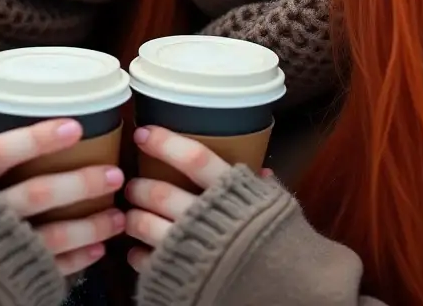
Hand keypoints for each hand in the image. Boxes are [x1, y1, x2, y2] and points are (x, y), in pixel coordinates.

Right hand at [0, 116, 125, 275]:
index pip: (1, 152)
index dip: (37, 139)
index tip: (74, 127)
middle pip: (35, 194)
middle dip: (79, 183)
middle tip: (115, 174)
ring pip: (50, 236)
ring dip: (90, 225)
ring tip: (118, 216)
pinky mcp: (10, 279)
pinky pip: (50, 269)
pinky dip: (77, 259)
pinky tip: (98, 247)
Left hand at [123, 126, 274, 271]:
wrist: (293, 294)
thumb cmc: (286, 249)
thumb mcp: (279, 213)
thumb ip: (264, 192)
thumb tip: (262, 173)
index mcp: (233, 195)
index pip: (194, 159)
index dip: (165, 143)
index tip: (143, 133)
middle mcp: (206, 220)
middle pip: (161, 194)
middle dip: (140, 187)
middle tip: (132, 185)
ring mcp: (190, 252)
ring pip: (145, 225)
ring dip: (133, 218)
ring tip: (130, 217)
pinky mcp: (179, 281)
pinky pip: (147, 263)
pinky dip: (138, 255)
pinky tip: (138, 251)